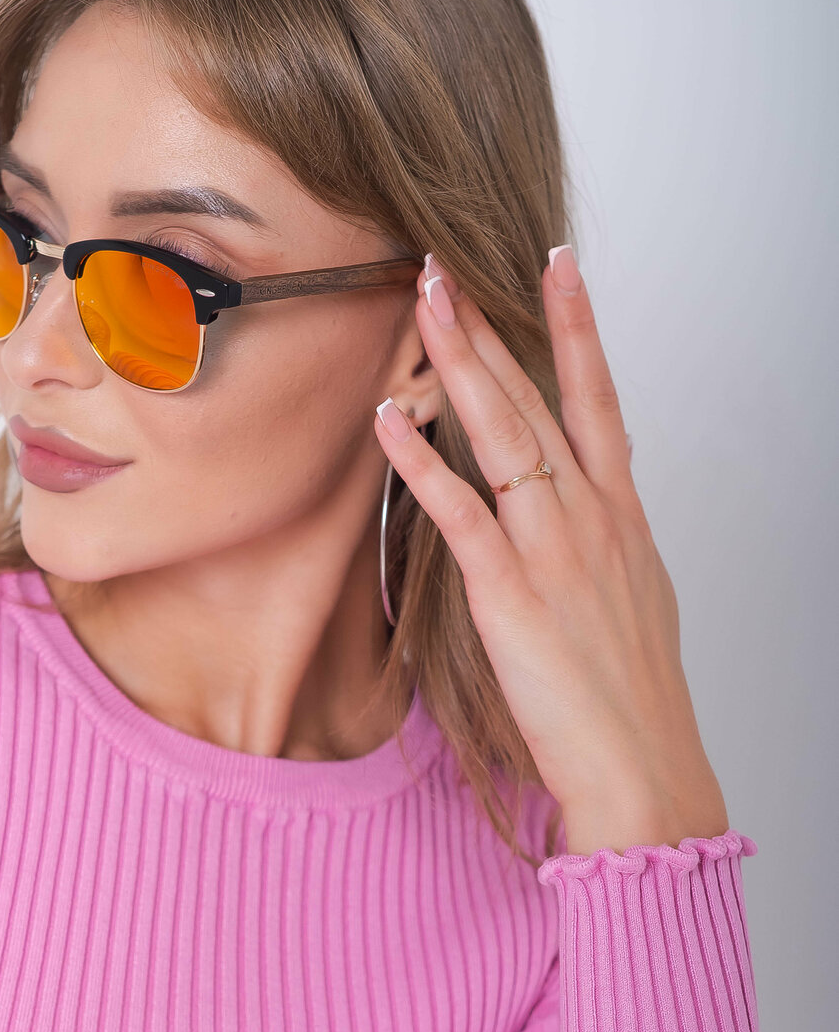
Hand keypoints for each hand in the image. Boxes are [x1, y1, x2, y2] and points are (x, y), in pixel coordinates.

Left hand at [373, 248, 727, 855]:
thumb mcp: (636, 601)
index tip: (555, 264)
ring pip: (505, 434)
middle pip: (540, 399)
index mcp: (624, 518)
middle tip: (447, 264)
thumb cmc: (632, 699)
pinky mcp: (513, 595)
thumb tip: (592, 519)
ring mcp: (555, 551)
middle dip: (492, 326)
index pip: (599, 400)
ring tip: (422, 302)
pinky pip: (461, 513)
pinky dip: (423, 462)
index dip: (578, 328)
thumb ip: (607, 548)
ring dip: (460, 363)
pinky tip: (390, 421)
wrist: (641, 766)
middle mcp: (593, 518)